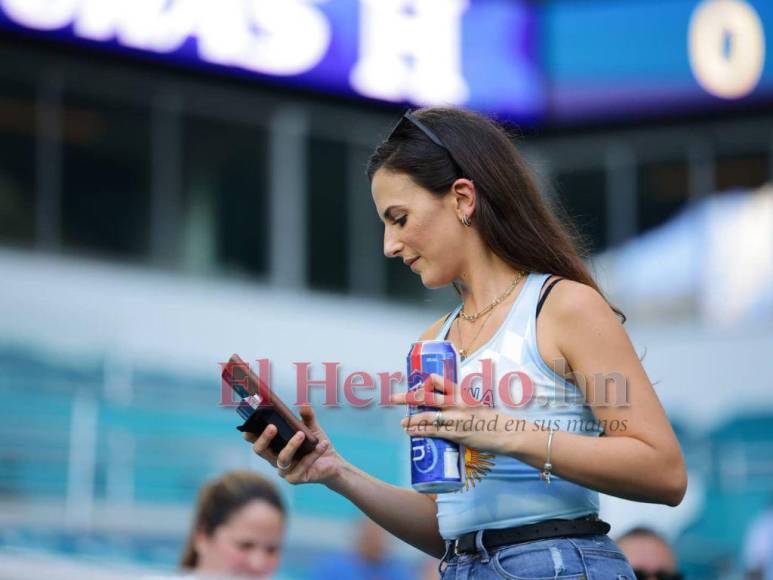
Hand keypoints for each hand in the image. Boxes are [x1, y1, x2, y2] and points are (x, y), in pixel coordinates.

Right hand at [243, 406, 344, 485]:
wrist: (333, 463)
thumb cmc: (315, 444)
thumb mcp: (312, 427)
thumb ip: (307, 416)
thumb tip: (303, 405)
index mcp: (274, 446)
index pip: (256, 441)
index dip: (250, 435)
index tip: (248, 425)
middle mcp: (275, 459)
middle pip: (261, 451)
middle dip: (264, 438)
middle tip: (272, 426)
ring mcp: (285, 470)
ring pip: (282, 459)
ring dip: (291, 445)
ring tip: (301, 434)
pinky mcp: (297, 478)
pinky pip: (302, 466)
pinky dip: (313, 454)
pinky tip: (322, 444)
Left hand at [391, 373, 513, 455]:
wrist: (508, 433)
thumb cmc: (494, 419)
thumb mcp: (478, 404)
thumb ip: (463, 403)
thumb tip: (449, 405)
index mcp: (462, 392)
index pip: (437, 381)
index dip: (423, 383)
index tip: (414, 386)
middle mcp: (457, 403)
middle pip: (427, 397)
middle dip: (408, 397)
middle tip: (394, 398)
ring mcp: (457, 419)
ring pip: (427, 416)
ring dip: (411, 420)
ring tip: (403, 423)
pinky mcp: (457, 434)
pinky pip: (433, 432)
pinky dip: (420, 431)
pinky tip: (411, 432)